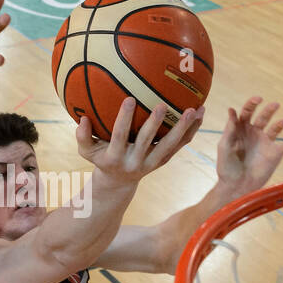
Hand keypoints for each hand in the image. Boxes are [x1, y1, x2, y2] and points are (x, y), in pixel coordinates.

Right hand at [76, 98, 203, 184]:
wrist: (118, 183)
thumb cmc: (101, 159)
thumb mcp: (87, 152)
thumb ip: (82, 137)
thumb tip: (82, 119)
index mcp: (115, 158)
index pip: (119, 136)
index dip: (124, 119)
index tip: (128, 99)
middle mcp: (135, 162)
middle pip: (147, 142)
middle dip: (154, 124)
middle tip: (162, 105)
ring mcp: (152, 163)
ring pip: (169, 145)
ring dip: (182, 128)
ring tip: (194, 109)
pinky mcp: (164, 161)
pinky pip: (179, 146)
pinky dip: (190, 131)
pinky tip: (200, 113)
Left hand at [215, 97, 282, 195]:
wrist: (236, 187)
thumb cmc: (227, 167)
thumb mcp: (224, 146)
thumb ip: (230, 129)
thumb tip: (231, 110)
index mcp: (241, 129)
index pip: (247, 112)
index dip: (252, 104)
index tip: (257, 99)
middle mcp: (254, 133)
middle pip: (263, 116)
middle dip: (269, 110)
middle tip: (274, 105)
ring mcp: (265, 143)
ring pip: (275, 128)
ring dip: (280, 124)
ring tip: (282, 122)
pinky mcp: (275, 154)